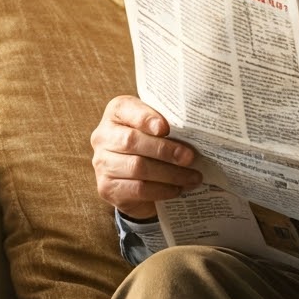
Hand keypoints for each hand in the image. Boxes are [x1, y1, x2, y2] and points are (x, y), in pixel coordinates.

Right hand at [91, 95, 201, 218]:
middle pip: (131, 141)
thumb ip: (169, 123)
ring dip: (170, 174)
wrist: (137, 178)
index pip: (125, 108)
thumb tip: (197, 129)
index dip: (145, 118)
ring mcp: (101, 163)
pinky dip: (162, 189)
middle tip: (189, 157)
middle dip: (165, 150)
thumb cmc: (154, 144)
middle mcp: (103, 136)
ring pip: (137, 167)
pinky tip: (178, 189)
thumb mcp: (160, 128)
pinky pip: (138, 189)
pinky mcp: (107, 187)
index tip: (165, 128)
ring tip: (192, 177)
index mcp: (116, 113)